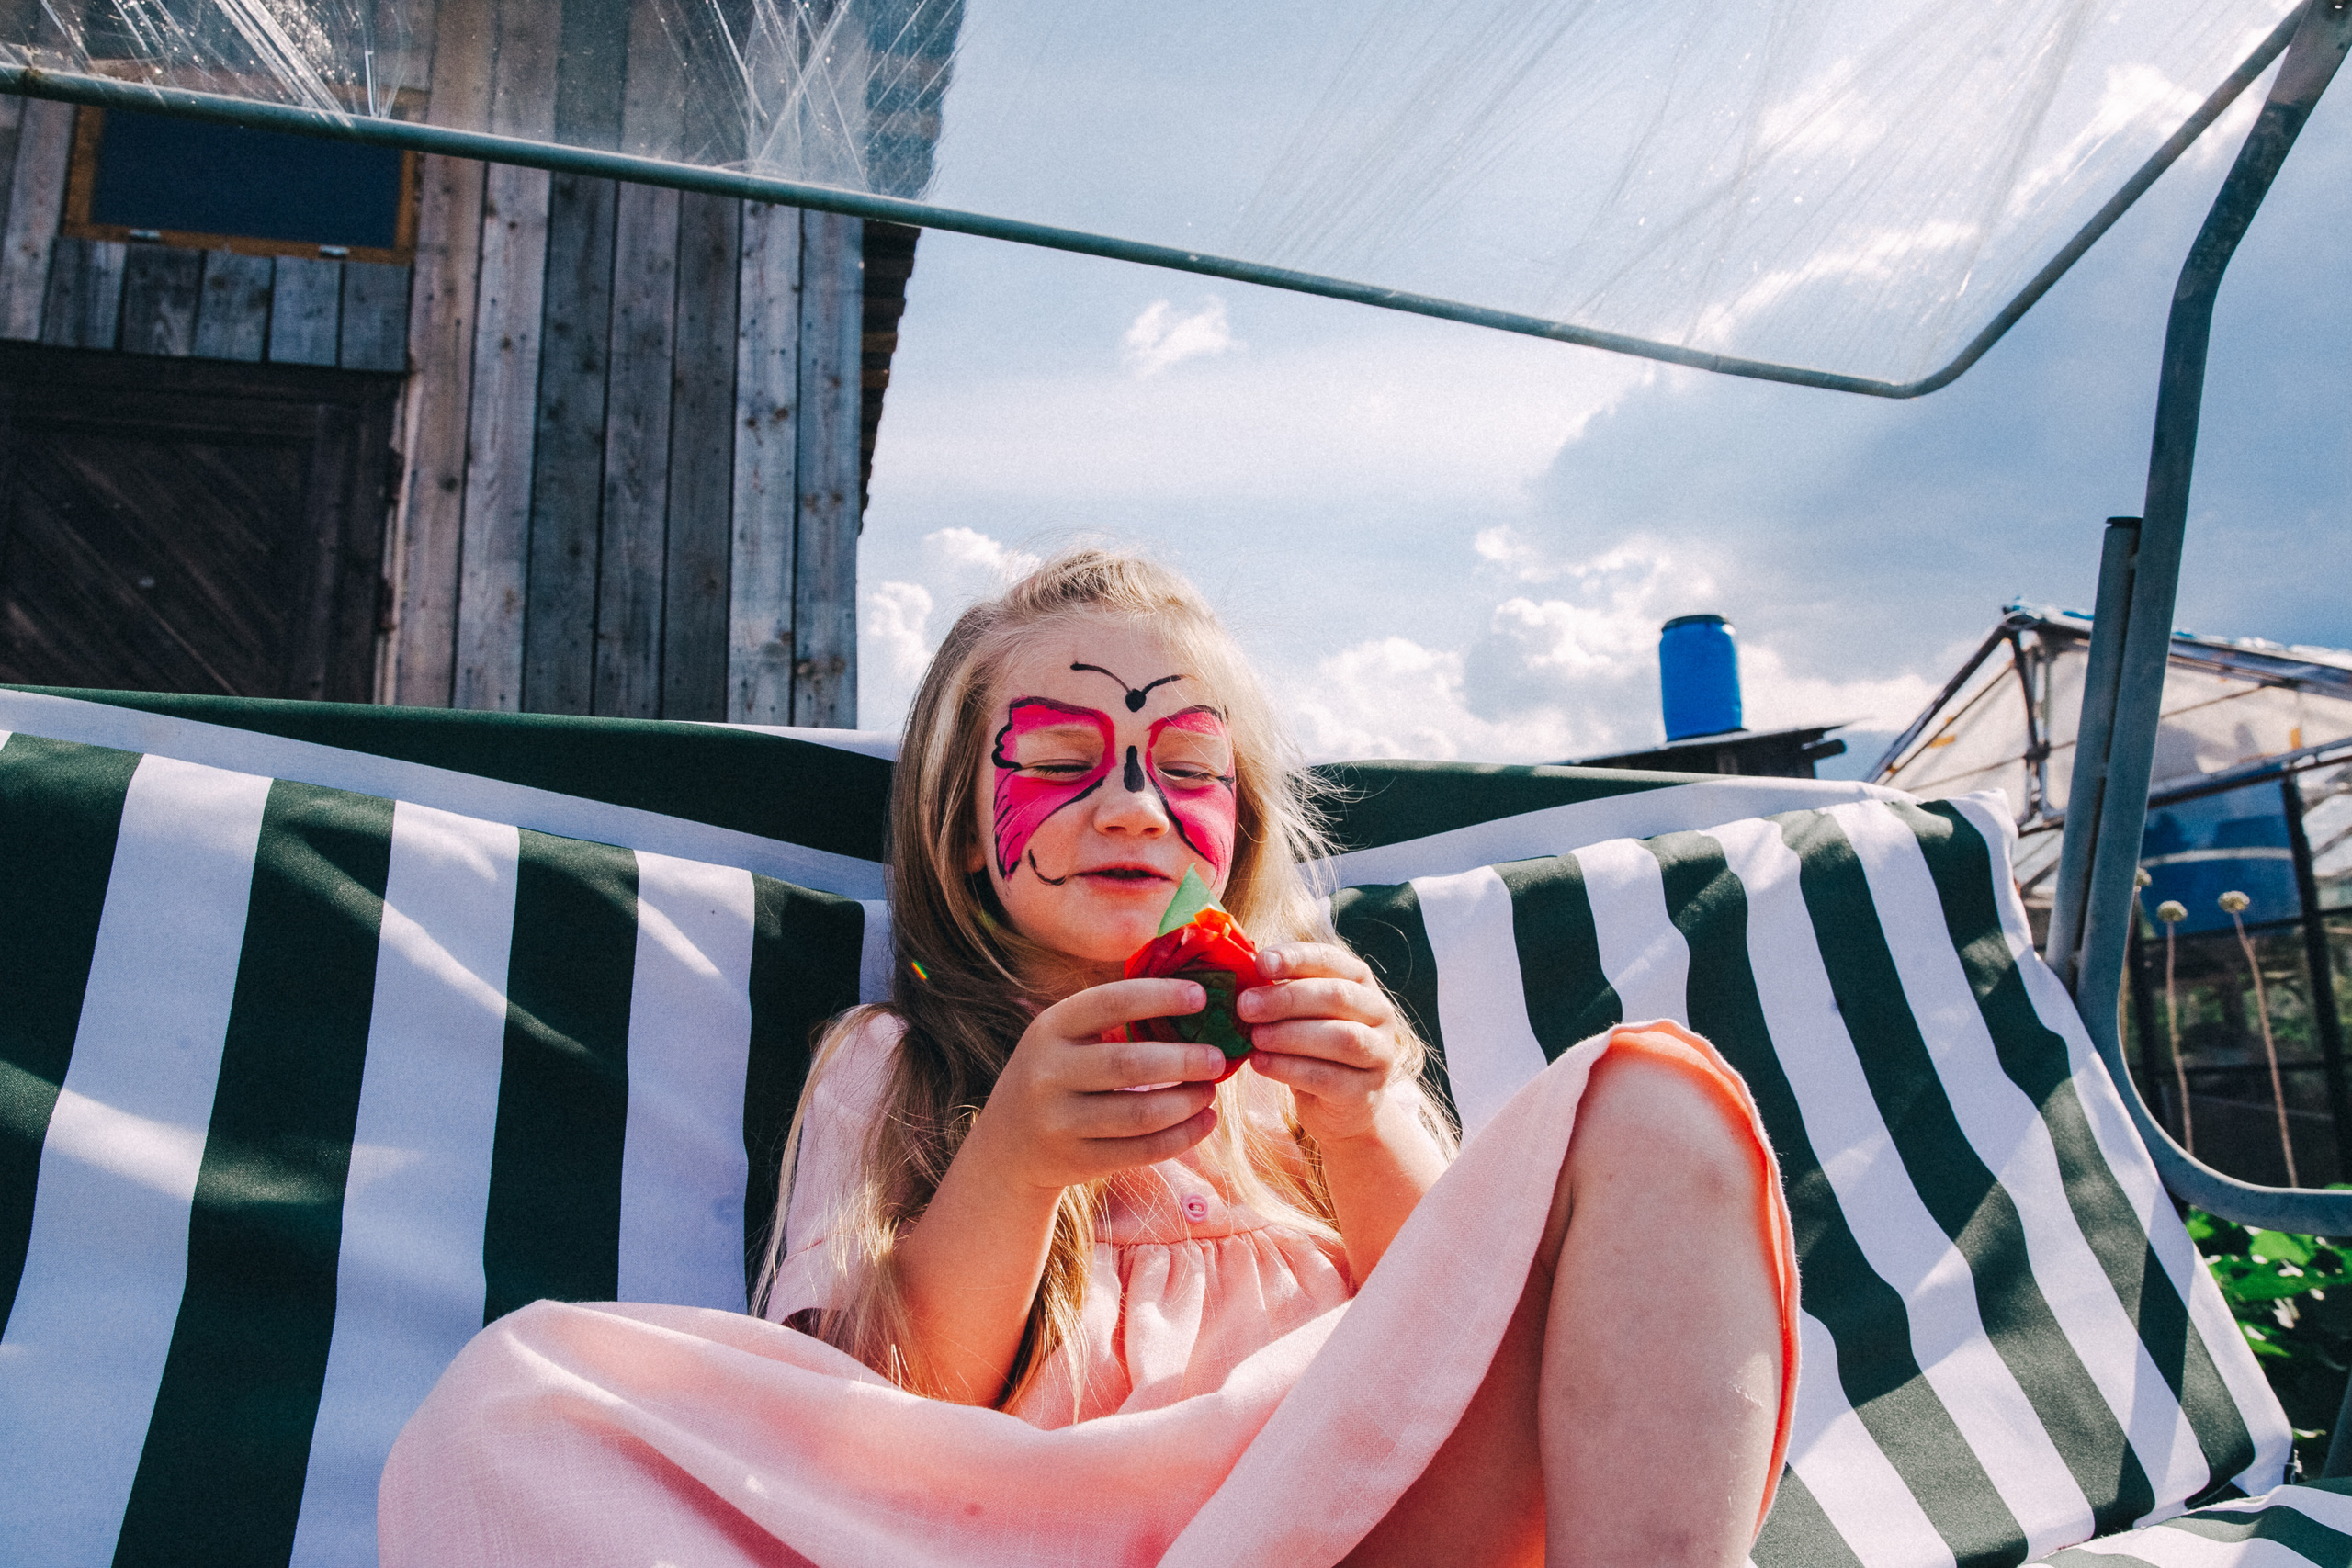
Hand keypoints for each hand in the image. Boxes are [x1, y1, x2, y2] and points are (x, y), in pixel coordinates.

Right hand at [966, 977, 1230, 1194]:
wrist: (1006, 1146)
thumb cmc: (1056, 1076)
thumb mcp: (1064, 1039)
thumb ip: (1111, 1018)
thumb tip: (1192, 995)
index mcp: (1050, 1029)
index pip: (1110, 1003)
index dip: (1159, 997)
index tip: (1201, 996)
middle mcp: (1048, 1074)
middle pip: (1129, 1065)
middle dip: (1184, 1060)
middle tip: (1219, 1058)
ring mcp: (1059, 1122)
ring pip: (1139, 1115)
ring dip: (1186, 1103)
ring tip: (1210, 1091)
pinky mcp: (1076, 1161)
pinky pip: (1140, 1151)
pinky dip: (1181, 1137)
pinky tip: (1203, 1121)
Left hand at [1239, 943, 1417, 1146]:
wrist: (1339, 1106)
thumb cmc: (1312, 1048)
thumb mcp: (1299, 1015)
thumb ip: (1280, 993)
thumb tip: (1242, 977)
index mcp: (1360, 983)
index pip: (1331, 960)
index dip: (1296, 958)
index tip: (1261, 962)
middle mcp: (1378, 1013)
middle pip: (1337, 996)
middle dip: (1287, 999)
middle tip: (1245, 1006)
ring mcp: (1379, 1054)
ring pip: (1341, 1037)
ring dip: (1290, 1035)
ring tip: (1255, 1038)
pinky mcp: (1365, 1092)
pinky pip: (1328, 1078)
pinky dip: (1289, 1069)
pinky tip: (1260, 1064)